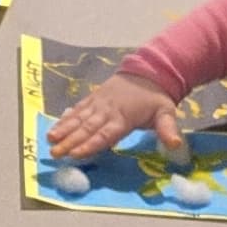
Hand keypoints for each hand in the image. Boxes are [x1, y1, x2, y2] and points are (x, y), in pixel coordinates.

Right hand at [51, 75, 182, 161]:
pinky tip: (54, 128)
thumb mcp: (166, 112)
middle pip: (87, 128)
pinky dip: (65, 119)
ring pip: (78, 118)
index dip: (91, 144)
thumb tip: (176, 144)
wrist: (147, 72)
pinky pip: (77, 110)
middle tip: (55, 153)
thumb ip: (168, 129)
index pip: (106, 134)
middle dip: (70, 141)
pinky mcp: (92, 99)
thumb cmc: (156, 98)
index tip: (76, 154)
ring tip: (49, 140)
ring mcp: (98, 103)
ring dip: (63, 130)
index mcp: (124, 117)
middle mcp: (108, 110)